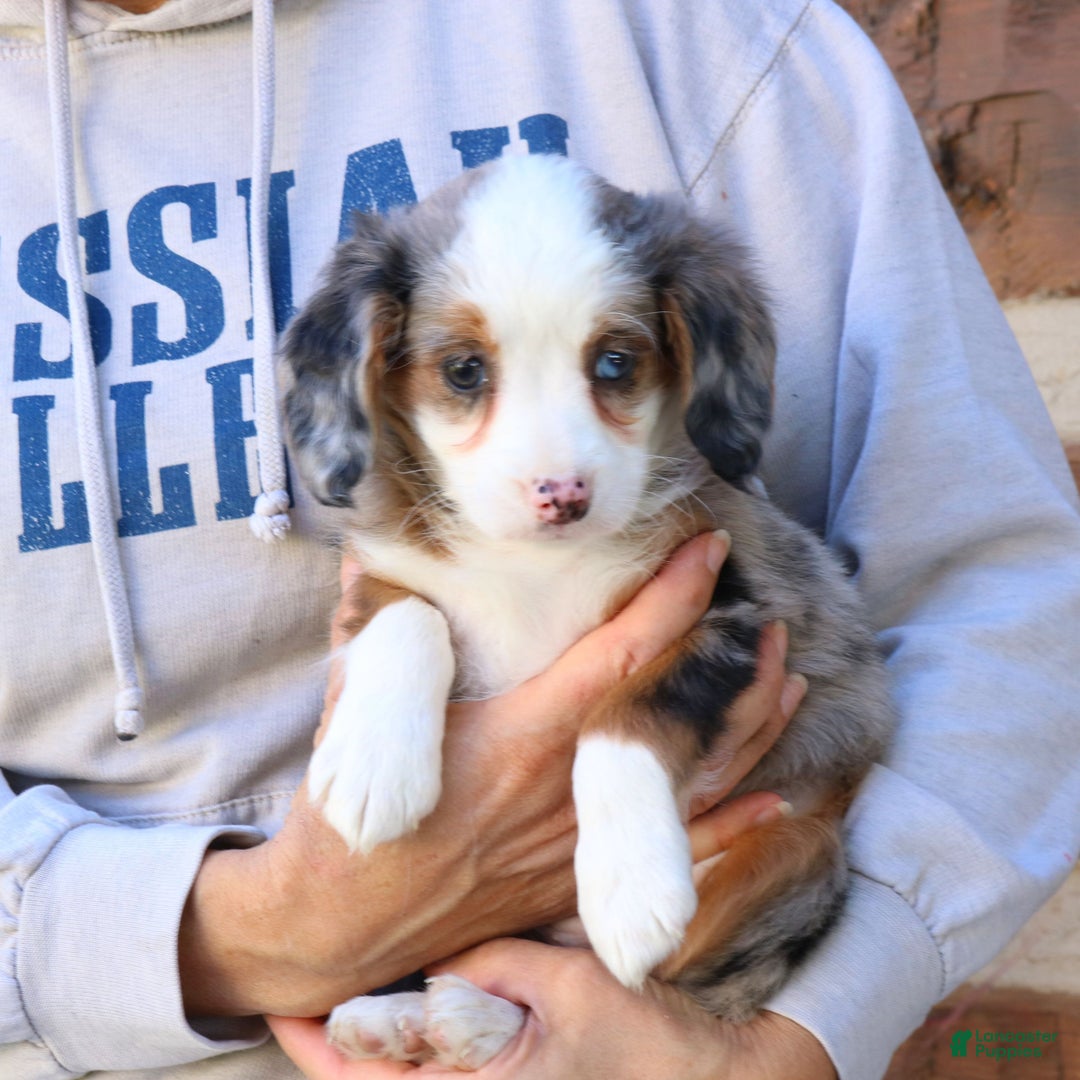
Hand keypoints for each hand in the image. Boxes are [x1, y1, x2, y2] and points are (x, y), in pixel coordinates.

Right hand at [179, 533, 806, 1017]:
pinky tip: (771, 803)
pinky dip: (725, 828)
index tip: (708, 552)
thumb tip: (368, 561)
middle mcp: (563, 789)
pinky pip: (667, 855)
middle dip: (735, 668)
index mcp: (519, 735)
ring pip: (688, 784)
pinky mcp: (573, 884)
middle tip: (770, 621)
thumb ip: (380, 635)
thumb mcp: (358, 710)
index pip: (621, 654)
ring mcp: (576, 843)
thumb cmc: (348, 816)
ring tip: (788, 684)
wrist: (338, 924)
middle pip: (677, 720)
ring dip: (747, 735)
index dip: (673, 598)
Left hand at [267, 938, 836, 1079]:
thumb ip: (497, 968)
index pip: (367, 1077)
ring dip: (378, 1053)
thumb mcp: (566, 985)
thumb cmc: (645, 1045)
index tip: (285, 1001)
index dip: (317, 1040)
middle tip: (309, 997)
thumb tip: (441, 963)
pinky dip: (424, 1057)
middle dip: (339, 1046)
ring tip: (355, 1003)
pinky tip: (425, 1018)